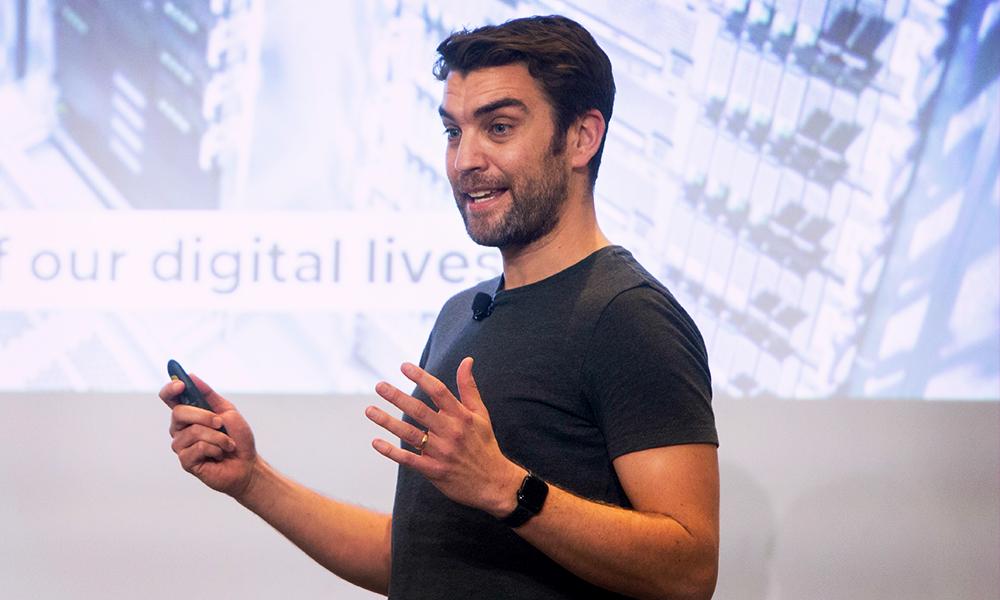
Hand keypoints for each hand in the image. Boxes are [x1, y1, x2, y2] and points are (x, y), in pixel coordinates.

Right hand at [160, 374, 256, 498]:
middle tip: (221, 423)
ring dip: (218, 437)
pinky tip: (219, 455)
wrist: (246, 463)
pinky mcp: (186, 461)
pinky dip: (217, 449)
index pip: (169, 398)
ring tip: (227, 444)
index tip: (180, 384)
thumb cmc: (237, 438)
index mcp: (188, 414)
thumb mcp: (227, 410)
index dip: (170, 389)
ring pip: (194, 431)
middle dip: (205, 416)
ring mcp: (181, 445)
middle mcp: (180, 429)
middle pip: (179, 413)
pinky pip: (199, 447)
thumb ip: (208, 394)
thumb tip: (191, 376)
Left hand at [366, 357, 524, 516]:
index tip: (404, 367)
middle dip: (397, 397)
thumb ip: (469, 388)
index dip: (421, 378)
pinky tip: (376, 442)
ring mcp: (442, 452)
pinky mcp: (434, 470)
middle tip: (379, 386)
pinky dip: (392, 452)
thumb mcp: (481, 414)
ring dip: (388, 422)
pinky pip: (409, 460)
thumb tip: (466, 361)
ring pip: (410, 434)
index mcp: (462, 416)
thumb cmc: (485, 445)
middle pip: (420, 411)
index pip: (439, 392)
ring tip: (370, 410)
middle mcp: (451, 432)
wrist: (495, 484)